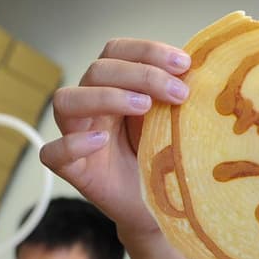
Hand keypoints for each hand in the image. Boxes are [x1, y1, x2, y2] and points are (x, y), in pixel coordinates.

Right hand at [40, 38, 190, 236]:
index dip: (147, 51)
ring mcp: (77, 135)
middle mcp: (91, 105)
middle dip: (141, 74)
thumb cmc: (165, 158)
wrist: (160, 208)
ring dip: (106, 96)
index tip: (184, 64)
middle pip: (97, 70)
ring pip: (66, 100)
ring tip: (144, 107)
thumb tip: (205, 64)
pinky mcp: (73, 170)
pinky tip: (100, 141)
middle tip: (179, 93)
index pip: (116, 51)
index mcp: (114, 86)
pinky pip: (52, 152)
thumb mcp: (174, 119)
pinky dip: (73, 143)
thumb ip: (177, 92)